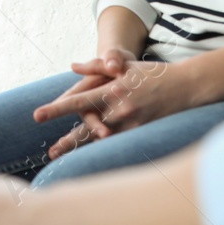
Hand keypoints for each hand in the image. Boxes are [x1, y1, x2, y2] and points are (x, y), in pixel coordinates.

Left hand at [33, 55, 188, 157]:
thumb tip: (72, 66)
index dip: (57, 109)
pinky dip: (103, 150)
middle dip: (68, 141)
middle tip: (49, 152)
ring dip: (82, 149)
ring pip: (102, 140)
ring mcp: (132, 124)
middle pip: (87, 128)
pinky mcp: (142, 133)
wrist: (185, 86)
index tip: (38, 114)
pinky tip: (90, 158)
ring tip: (63, 159)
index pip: (78, 101)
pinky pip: (119, 144)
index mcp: (111, 90)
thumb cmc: (151, 73)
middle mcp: (119, 109)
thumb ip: (96, 66)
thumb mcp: (124, 65)